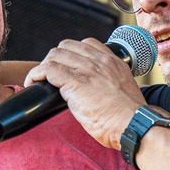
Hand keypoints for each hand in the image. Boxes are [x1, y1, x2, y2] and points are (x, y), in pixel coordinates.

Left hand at [25, 40, 145, 148]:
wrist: (135, 125)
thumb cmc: (130, 118)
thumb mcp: (122, 90)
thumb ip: (107, 84)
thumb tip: (92, 92)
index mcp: (113, 62)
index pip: (87, 44)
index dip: (72, 54)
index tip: (67, 68)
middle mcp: (100, 61)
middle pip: (66, 46)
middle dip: (56, 59)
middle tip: (51, 77)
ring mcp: (87, 70)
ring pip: (54, 55)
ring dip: (44, 67)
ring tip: (40, 80)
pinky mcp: (75, 82)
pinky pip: (47, 69)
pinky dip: (36, 74)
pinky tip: (33, 83)